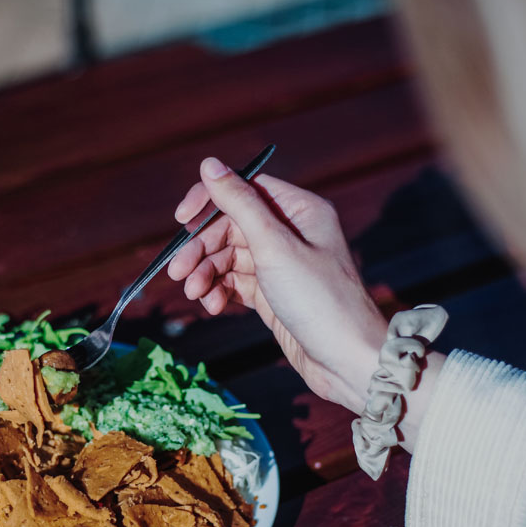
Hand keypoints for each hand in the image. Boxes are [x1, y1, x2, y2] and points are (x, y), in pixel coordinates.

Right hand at [167, 157, 388, 413]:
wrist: (347, 362)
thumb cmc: (321, 300)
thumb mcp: (274, 246)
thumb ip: (239, 204)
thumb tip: (209, 164)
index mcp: (299, 210)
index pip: (244, 190)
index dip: (209, 201)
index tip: (181, 220)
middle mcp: (290, 233)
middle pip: (230, 226)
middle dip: (201, 248)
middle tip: (178, 271)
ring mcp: (281, 265)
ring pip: (229, 257)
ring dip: (206, 273)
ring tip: (194, 294)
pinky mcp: (273, 295)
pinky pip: (235, 283)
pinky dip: (219, 291)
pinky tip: (212, 305)